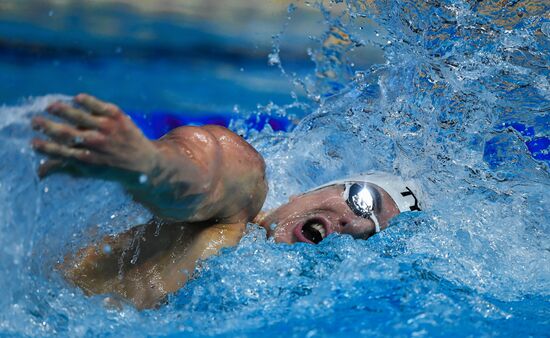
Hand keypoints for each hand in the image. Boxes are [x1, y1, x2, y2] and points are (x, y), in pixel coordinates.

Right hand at [32, 94, 158, 177]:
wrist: (145, 163)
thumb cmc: (112, 167)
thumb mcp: (89, 172)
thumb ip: (64, 168)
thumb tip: (38, 173)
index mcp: (87, 160)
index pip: (61, 152)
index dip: (45, 147)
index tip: (33, 142)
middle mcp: (96, 143)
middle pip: (66, 133)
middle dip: (47, 126)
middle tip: (34, 121)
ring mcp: (106, 128)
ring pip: (79, 116)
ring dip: (62, 110)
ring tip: (50, 107)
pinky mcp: (116, 116)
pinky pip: (98, 105)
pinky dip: (86, 100)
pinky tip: (76, 98)